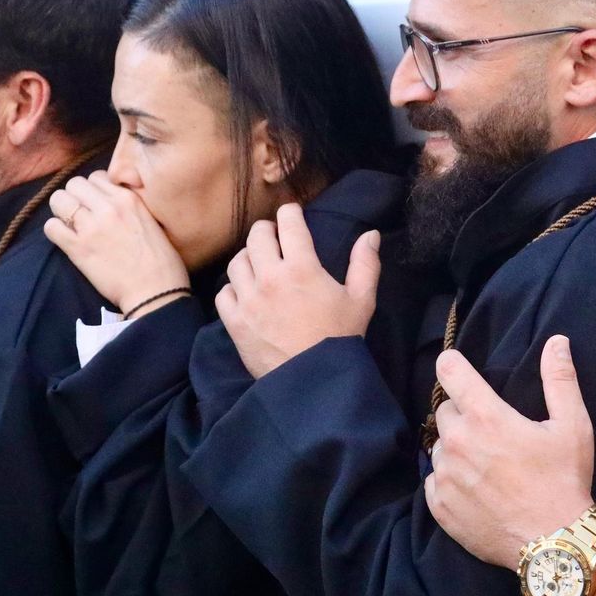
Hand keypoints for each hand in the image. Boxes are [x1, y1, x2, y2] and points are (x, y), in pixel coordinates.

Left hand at [45, 171, 188, 316]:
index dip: (93, 190)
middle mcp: (109, 207)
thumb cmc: (160, 260)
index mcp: (128, 199)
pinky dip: (55, 230)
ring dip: (62, 211)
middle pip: (74, 183)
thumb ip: (131, 204)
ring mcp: (92, 227)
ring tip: (70, 224)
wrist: (155, 291)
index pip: (96, 176)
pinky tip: (66, 238)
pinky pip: (51, 227)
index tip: (97, 204)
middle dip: (75, 196)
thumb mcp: (151, 220)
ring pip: (59, 200)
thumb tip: (111, 198)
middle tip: (81, 213)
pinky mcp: (79, 249)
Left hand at [216, 203, 377, 378]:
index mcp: (302, 268)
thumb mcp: (362, 300)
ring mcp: (249, 300)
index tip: (292, 213)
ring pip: (237, 262)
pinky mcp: (235, 322)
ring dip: (248, 257)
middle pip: (257, 237)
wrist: (314, 383)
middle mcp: (270, 278)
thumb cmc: (340, 339)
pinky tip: (245, 292)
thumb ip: (365, 264)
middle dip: (266, 230)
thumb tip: (370, 233)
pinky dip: (233, 287)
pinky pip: (224, 292)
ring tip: (258, 262)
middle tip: (274, 235)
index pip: (289, 224)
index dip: (290, 213)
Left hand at [425, 336, 594, 566]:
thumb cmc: (564, 480)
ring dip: (456, 449)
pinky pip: (434, 482)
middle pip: (444, 411)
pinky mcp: (440, 506)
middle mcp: (457, 442)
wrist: (555, 542)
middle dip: (463, 414)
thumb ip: (560, 379)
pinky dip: (450, 482)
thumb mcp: (572, 426)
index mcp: (485, 416)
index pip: (449, 370)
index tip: (458, 369)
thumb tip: (557, 341)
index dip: (452, 364)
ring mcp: (445, 476)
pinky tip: (476, 490)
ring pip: (438, 447)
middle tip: (491, 432)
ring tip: (486, 465)